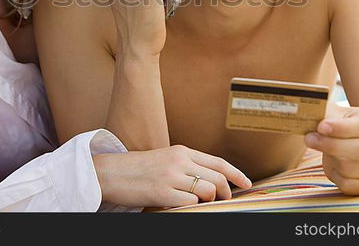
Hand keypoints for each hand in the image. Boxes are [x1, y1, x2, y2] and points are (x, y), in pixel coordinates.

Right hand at [93, 145, 251, 207]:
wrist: (111, 172)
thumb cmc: (139, 169)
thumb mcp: (165, 159)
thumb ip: (187, 165)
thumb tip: (211, 180)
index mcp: (181, 151)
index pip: (218, 162)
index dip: (236, 174)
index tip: (246, 184)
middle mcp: (179, 161)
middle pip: (218, 177)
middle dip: (226, 192)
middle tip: (224, 200)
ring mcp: (171, 176)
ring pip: (208, 190)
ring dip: (210, 201)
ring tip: (202, 204)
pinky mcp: (162, 192)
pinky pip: (190, 203)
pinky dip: (192, 208)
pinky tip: (183, 207)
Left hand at [304, 106, 358, 195]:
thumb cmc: (347, 124)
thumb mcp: (339, 113)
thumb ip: (324, 113)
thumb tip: (302, 112)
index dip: (341, 128)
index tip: (321, 126)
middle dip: (330, 145)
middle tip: (309, 138)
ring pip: (350, 168)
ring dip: (330, 158)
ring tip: (322, 148)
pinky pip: (348, 185)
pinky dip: (334, 175)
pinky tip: (331, 163)